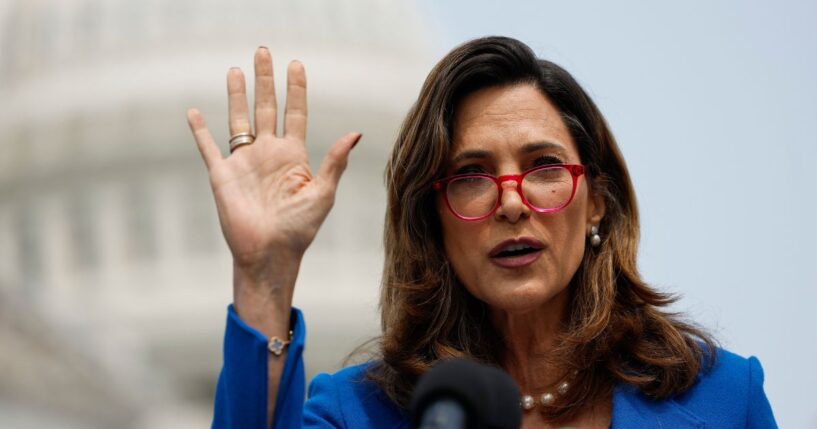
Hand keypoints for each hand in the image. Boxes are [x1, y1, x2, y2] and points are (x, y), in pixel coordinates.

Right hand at [186, 47, 360, 274]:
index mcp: (294, 156)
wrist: (270, 254)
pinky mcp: (222, 175)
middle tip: (263, 52)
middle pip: (266, 107)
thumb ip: (335, 161)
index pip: (295, 113)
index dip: (296, 89)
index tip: (296, 64)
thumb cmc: (300, 229)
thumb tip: (356, 132)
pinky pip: (208, 148)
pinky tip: (193, 112)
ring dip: (236, 95)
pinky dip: (199, 130)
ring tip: (235, 70)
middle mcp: (268, 153)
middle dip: (265, 80)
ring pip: (239, 120)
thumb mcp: (323, 193)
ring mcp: (245, 162)